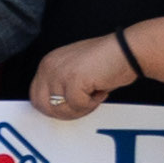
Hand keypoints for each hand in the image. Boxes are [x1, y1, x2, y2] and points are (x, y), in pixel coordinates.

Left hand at [27, 33, 142, 122]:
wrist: (127, 50)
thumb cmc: (107, 60)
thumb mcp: (75, 71)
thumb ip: (61, 86)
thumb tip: (55, 107)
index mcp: (48, 63)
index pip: (36, 96)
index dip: (54, 108)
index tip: (71, 107)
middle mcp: (50, 66)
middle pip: (43, 106)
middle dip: (64, 112)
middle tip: (83, 105)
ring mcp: (59, 72)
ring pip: (60, 109)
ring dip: (80, 109)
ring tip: (94, 95)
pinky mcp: (73, 79)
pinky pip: (77, 106)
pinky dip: (92, 104)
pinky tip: (100, 90)